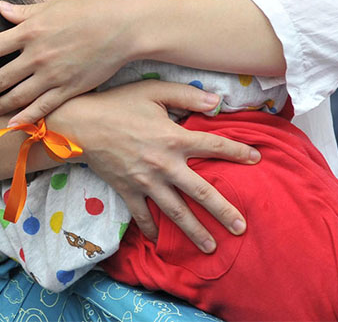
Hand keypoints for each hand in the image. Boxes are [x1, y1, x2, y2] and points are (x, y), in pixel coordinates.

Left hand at [0, 0, 142, 124]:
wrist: (121, 26)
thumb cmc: (88, 11)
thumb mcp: (52, 6)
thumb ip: (24, 12)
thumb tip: (1, 8)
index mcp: (30, 31)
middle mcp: (36, 55)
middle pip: (0, 78)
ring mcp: (52, 74)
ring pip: (18, 96)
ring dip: (0, 105)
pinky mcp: (69, 88)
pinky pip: (42, 107)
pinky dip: (25, 117)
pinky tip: (13, 124)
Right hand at [49, 80, 260, 253]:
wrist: (81, 125)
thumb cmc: (118, 103)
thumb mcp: (153, 91)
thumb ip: (187, 95)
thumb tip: (217, 102)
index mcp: (174, 138)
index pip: (214, 146)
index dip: (238, 151)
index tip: (257, 159)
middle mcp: (164, 165)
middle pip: (201, 192)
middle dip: (224, 212)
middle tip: (242, 228)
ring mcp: (146, 182)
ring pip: (176, 212)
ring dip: (196, 231)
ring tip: (212, 247)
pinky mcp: (128, 191)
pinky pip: (143, 216)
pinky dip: (152, 229)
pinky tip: (161, 240)